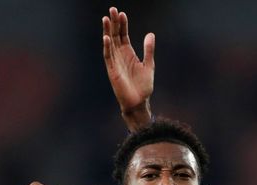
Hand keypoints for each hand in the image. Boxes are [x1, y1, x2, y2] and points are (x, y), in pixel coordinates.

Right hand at [102, 7, 153, 130]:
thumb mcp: (149, 65)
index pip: (123, 35)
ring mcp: (115, 62)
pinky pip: (108, 56)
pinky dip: (107, 47)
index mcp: (128, 53)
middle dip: (113, 23)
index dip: (122, 25)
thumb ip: (148, 50)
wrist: (139, 102)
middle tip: (112, 10)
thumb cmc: (143, 87)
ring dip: (107, 31)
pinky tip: (106, 37)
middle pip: (115, 35)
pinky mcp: (112, 70)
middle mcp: (120, 56)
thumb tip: (150, 34)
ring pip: (109, 43)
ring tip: (106, 19)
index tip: (122, 14)